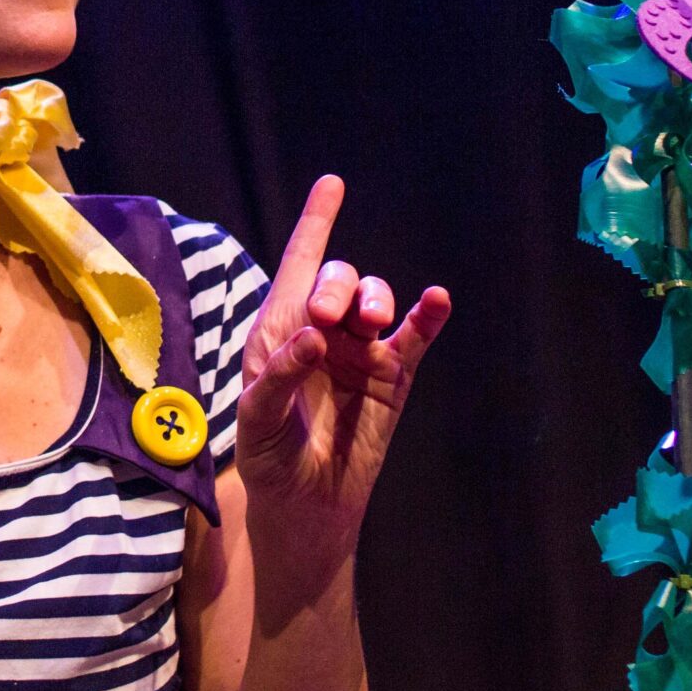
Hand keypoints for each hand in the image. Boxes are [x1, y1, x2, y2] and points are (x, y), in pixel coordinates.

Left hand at [237, 175, 449, 592]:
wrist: (304, 504)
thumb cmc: (268, 456)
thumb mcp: (256, 420)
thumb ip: (277, 378)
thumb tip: (314, 338)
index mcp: (278, 330)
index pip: (298, 266)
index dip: (316, 224)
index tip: (332, 186)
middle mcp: (321, 331)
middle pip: (337, 278)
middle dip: (336, 285)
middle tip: (327, 317)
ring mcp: (360, 350)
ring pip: (375, 298)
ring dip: (373, 297)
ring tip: (365, 323)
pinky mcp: (393, 377)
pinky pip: (414, 337)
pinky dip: (427, 316)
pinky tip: (436, 301)